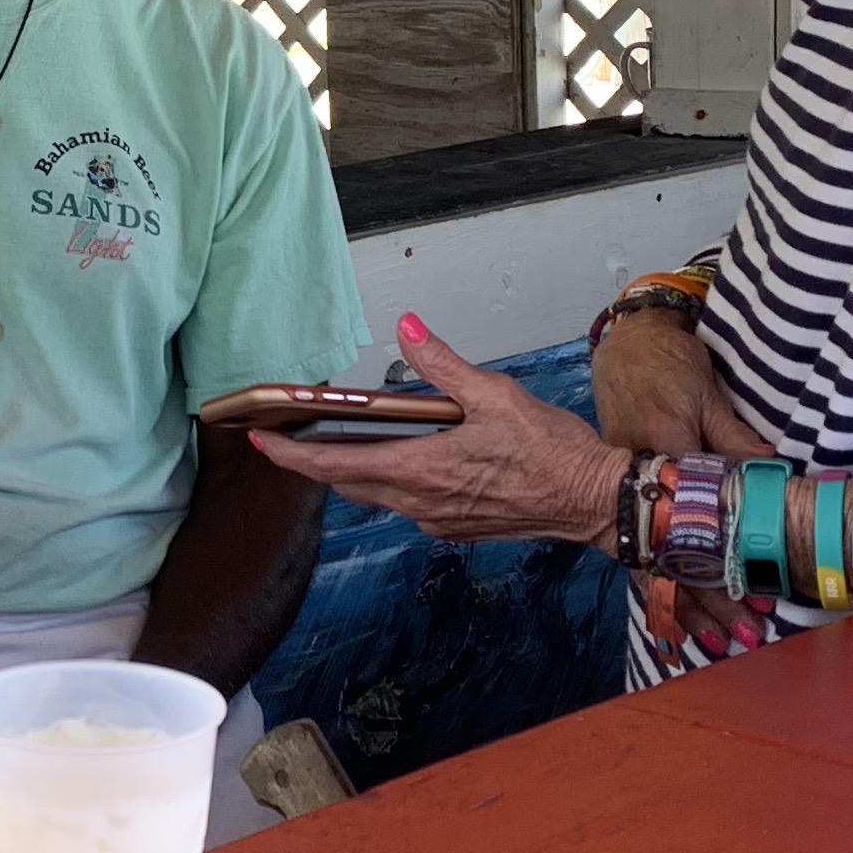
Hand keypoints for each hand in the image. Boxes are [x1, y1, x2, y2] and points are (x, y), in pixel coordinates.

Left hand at [247, 315, 629, 544]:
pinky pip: (406, 503)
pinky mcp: (455, 526)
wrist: (594, 500)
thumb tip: (408, 326)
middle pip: (347, 483)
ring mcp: (437, 519)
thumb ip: (442, 363)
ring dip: (351, 469)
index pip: (335, 466)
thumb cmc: (552, 451)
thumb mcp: (495, 394)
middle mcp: (420, 503)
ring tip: (332, 440)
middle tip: (283, 436)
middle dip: (312, 460)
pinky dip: (388, 479)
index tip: (259, 441)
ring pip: (375, 494)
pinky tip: (397, 457)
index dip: (290, 455)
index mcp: (422, 470)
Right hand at [598, 316, 775, 653]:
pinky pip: (641, 548)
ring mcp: (626, 490)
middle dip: (710, 601)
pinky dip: (661, 585)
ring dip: (687, 603)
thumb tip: (774, 477)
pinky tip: (673, 618)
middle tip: (743, 638)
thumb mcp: (706, 394)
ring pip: (655, 558)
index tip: (758, 597)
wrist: (622, 344)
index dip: (729, 563)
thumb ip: (735, 440)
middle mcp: (639, 480)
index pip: (699, 519)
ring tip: (713, 642)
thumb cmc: (667, 363)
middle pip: (675, 552)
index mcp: (662, 452)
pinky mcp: (622, 493)